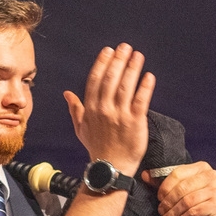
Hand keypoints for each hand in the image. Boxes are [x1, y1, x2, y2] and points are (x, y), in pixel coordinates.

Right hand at [63, 43, 153, 174]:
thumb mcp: (81, 128)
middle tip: (125, 47)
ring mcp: (120, 115)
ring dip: (132, 68)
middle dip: (118, 60)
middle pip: (111, 79)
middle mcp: (104, 109)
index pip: (95, 80)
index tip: (109, 50)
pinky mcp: (135, 122)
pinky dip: (145, 88)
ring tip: (137, 55)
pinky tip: (149, 76)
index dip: (102, 63)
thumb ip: (75, 108)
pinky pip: (140, 101)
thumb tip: (67, 93)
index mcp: (91, 108)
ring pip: (126, 86)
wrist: (110, 168)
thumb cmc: (97, 148)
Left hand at [145, 161, 215, 215]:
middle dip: (168, 201)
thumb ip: (164, 184)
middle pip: (182, 187)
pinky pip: (194, 211)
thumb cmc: (197, 205)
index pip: (177, 172)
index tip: (159, 198)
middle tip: (161, 212)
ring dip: (173, 212)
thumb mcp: (181, 193)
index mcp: (201, 167)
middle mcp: (211, 175)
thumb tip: (145, 174)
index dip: (165, 186)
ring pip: (187, 200)